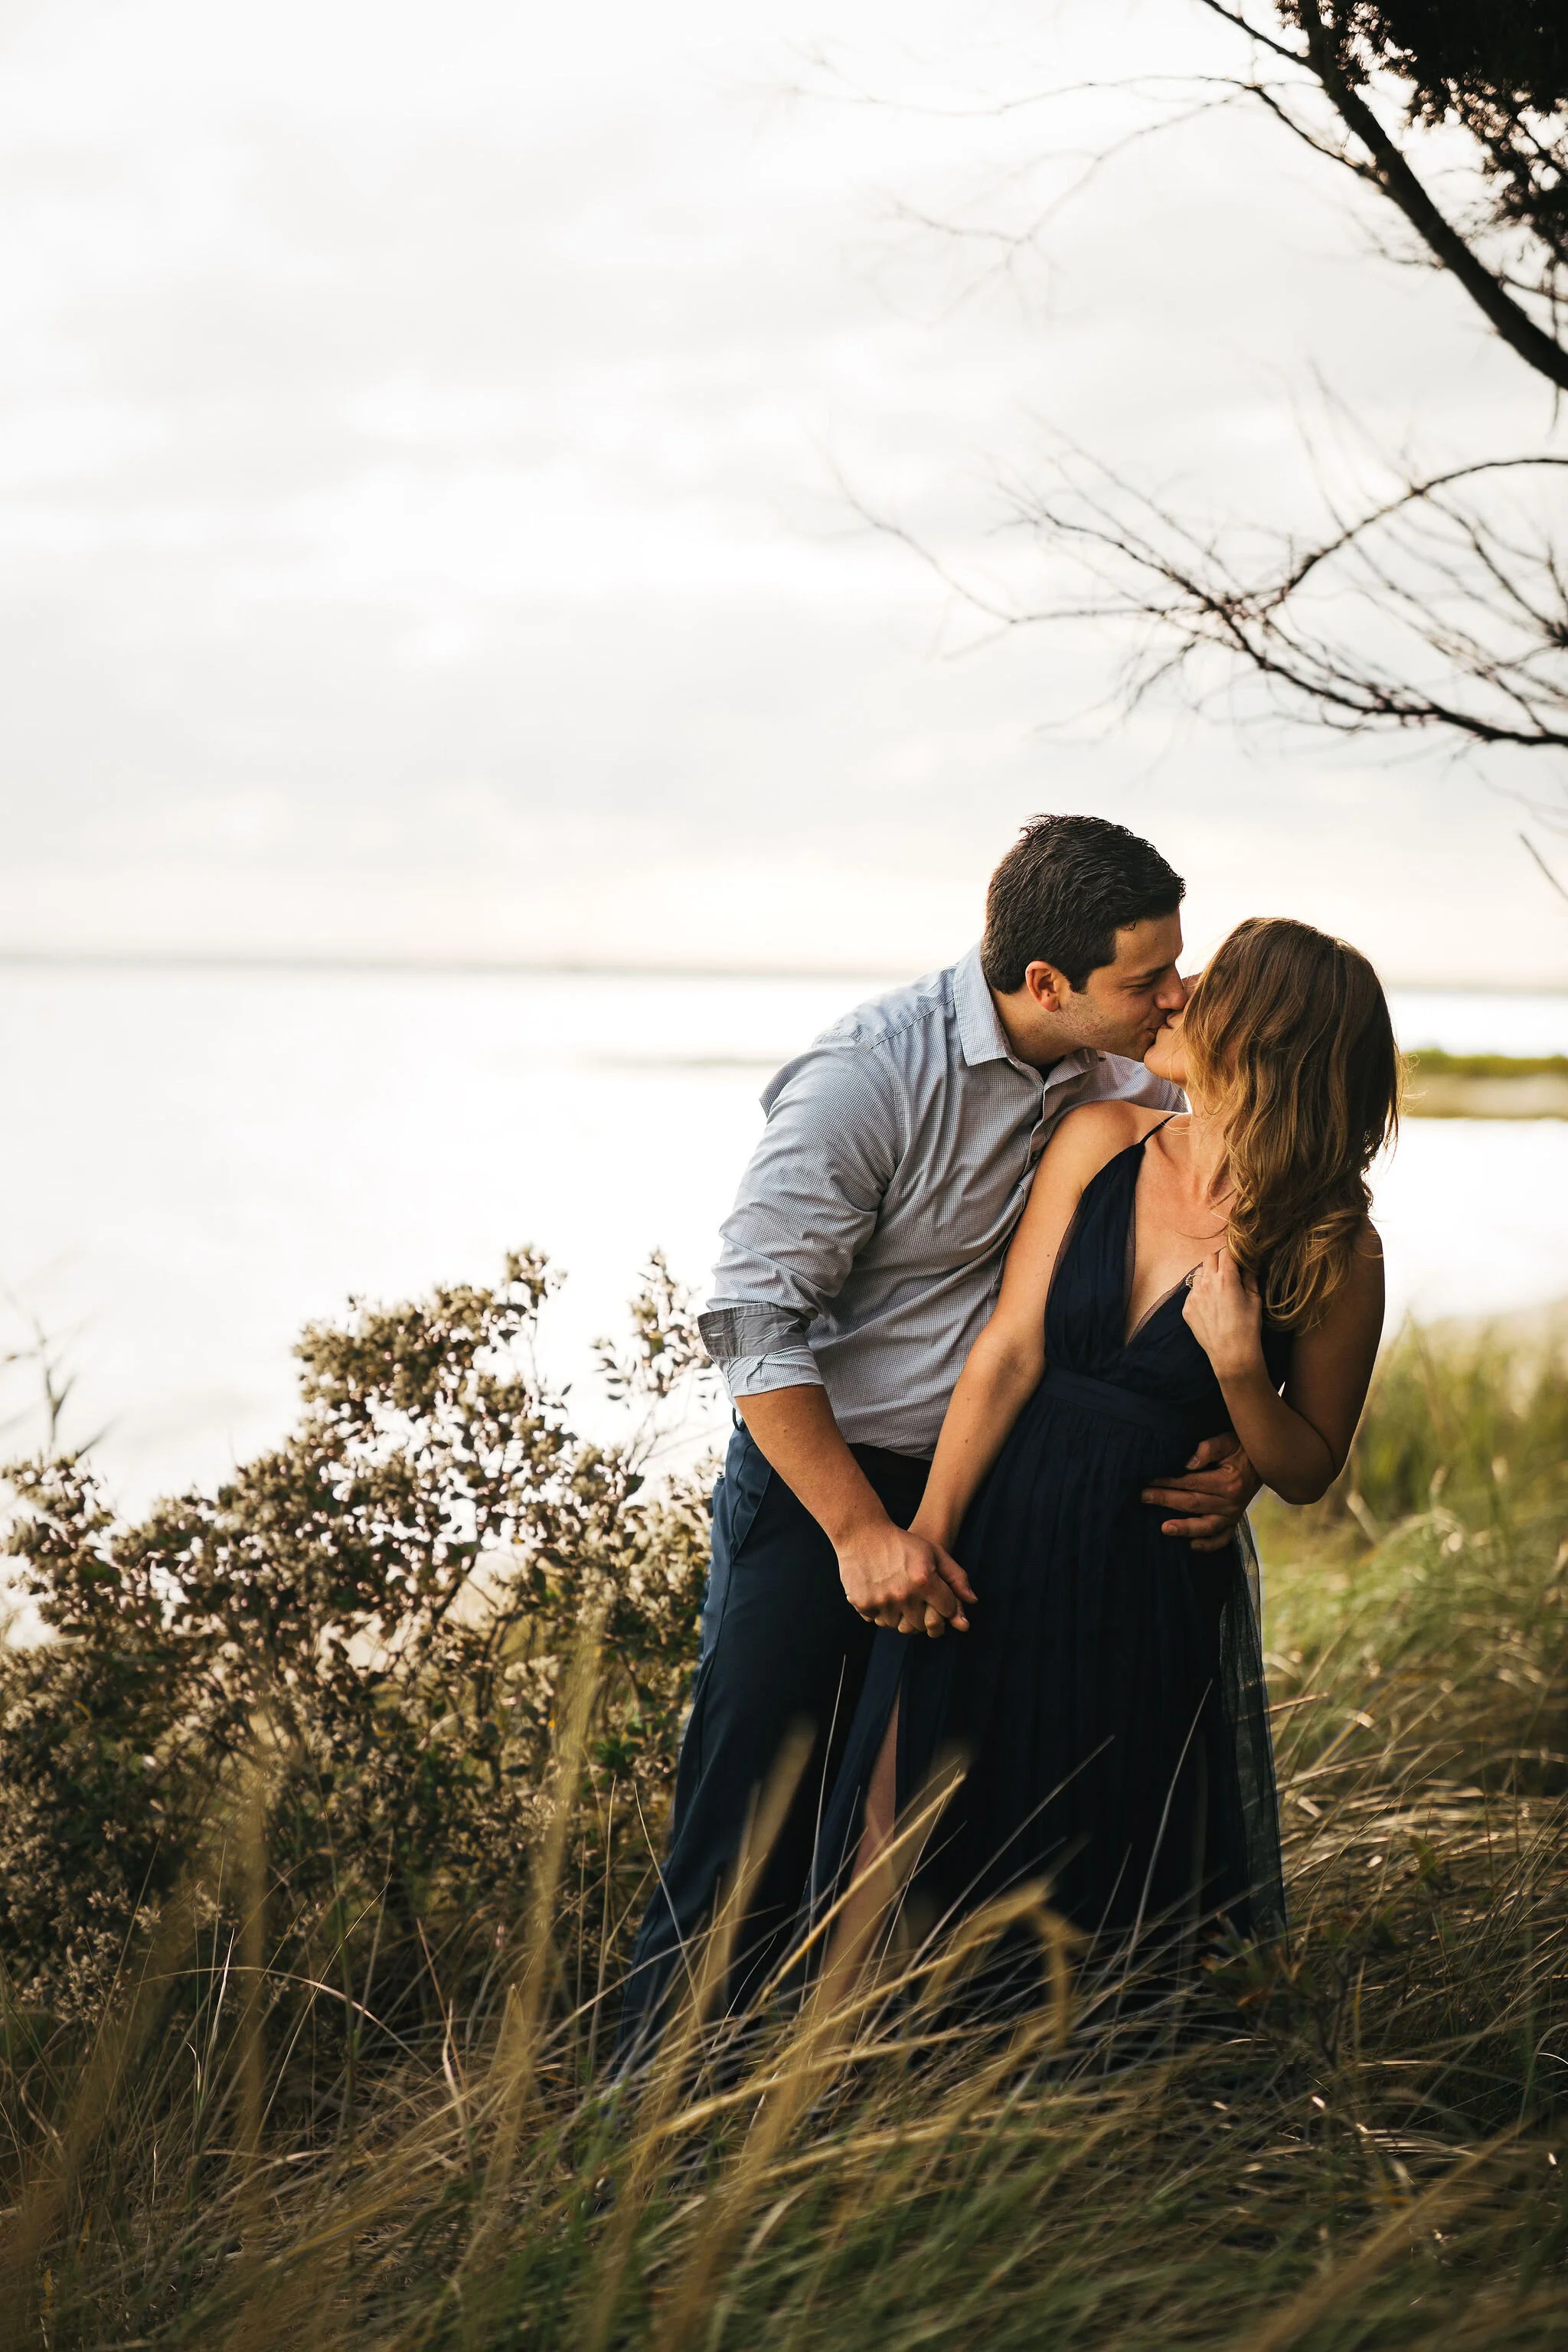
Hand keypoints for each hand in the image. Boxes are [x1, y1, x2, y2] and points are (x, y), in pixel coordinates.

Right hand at [836, 1518, 975, 1636]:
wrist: (861, 1535)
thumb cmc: (901, 1542)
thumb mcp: (934, 1552)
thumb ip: (956, 1577)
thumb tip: (972, 1601)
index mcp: (924, 1581)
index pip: (947, 1610)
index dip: (945, 1604)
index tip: (937, 1595)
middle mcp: (904, 1595)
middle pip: (924, 1624)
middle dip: (925, 1614)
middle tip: (918, 1599)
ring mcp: (882, 1602)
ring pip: (900, 1626)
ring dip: (903, 1616)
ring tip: (900, 1597)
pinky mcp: (864, 1605)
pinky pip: (879, 1622)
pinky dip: (883, 1614)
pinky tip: (883, 1596)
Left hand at [1142, 1432, 1259, 1553]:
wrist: (1264, 1463)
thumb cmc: (1241, 1449)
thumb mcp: (1228, 1441)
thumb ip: (1209, 1448)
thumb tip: (1188, 1462)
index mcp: (1228, 1482)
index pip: (1192, 1482)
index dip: (1169, 1481)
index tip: (1150, 1479)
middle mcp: (1230, 1502)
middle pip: (1193, 1503)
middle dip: (1166, 1500)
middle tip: (1144, 1497)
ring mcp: (1232, 1514)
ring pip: (1205, 1526)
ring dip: (1184, 1528)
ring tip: (1164, 1529)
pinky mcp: (1234, 1522)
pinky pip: (1222, 1538)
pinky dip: (1208, 1544)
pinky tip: (1192, 1545)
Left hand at [1181, 1247, 1263, 1380]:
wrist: (1231, 1353)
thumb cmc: (1248, 1326)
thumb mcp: (1255, 1299)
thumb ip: (1249, 1277)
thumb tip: (1249, 1262)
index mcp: (1226, 1278)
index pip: (1226, 1252)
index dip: (1233, 1255)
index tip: (1237, 1261)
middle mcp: (1206, 1282)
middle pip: (1209, 1258)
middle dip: (1219, 1261)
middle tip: (1228, 1273)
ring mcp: (1194, 1295)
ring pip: (1198, 1274)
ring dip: (1208, 1276)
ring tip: (1218, 1291)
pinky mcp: (1187, 1308)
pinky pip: (1192, 1292)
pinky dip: (1201, 1294)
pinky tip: (1211, 1307)